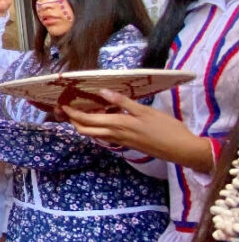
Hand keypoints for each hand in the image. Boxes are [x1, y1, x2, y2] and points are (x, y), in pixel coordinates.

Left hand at [64, 89, 214, 172]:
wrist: (180, 149)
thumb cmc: (165, 127)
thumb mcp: (144, 111)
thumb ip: (122, 101)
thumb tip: (102, 92)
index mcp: (117, 124)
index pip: (86, 120)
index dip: (71, 113)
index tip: (62, 105)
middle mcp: (114, 134)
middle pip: (84, 130)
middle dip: (72, 120)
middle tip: (66, 108)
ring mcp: (119, 141)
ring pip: (93, 134)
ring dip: (83, 124)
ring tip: (80, 110)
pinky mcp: (125, 143)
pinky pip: (104, 136)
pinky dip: (96, 127)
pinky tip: (101, 117)